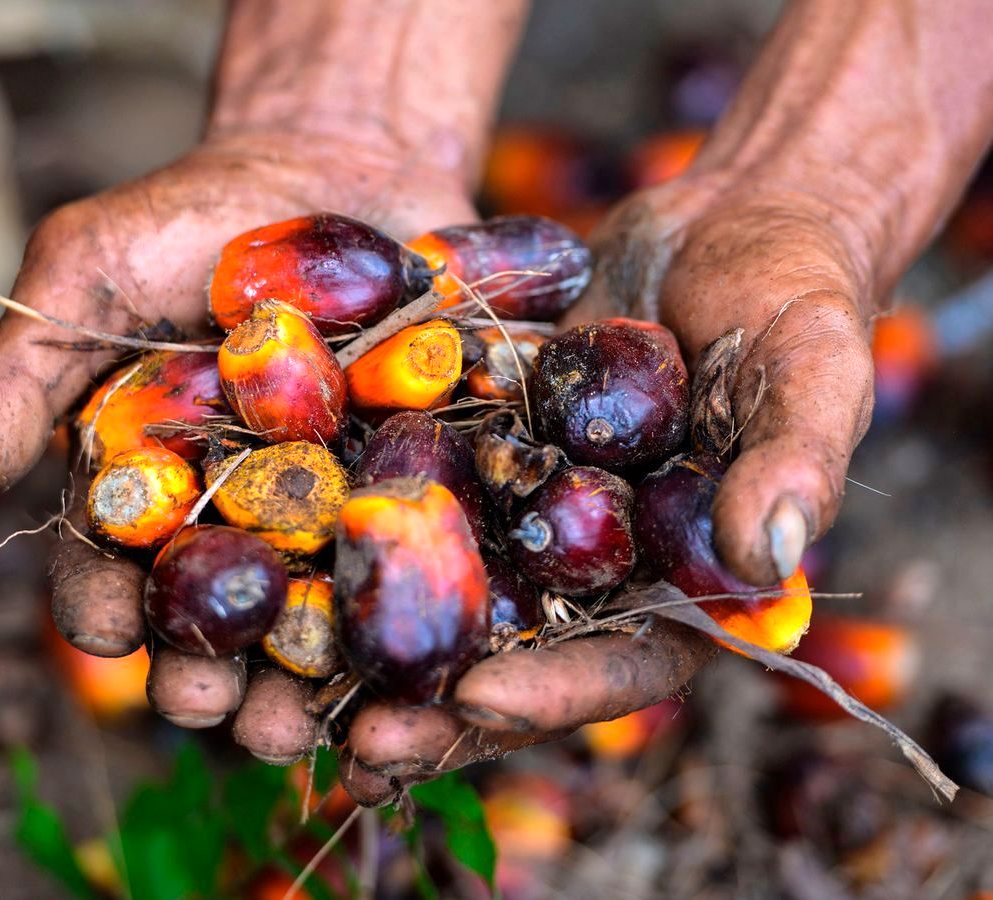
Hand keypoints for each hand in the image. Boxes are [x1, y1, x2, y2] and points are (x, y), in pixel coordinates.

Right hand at [0, 129, 476, 725]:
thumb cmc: (194, 217)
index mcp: (141, 479)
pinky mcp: (408, 488)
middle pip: (209, 615)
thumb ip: (19, 372)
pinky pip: (405, 561)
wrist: (337, 163)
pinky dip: (400, 611)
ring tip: (299, 719)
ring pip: (307, 616)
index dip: (102, 604)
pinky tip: (403, 655)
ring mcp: (324, 506)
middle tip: (210, 704)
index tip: (109, 631)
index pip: (106, 563)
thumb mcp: (88, 272)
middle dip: (202, 668)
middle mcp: (229, 512)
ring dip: (298, 678)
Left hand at [337, 0, 992, 802]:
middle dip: (437, 707)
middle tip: (357, 741)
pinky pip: (416, 496)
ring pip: (447, 594)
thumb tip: (764, 562)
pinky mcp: (478, 452)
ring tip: (294, 680)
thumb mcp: (812, 367)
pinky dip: (361, 526)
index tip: (477, 703)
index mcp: (680, 583)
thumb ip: (795, 462)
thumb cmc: (793, 296)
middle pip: (514, 657)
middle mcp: (595, 565)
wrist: (724, 219)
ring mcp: (529, 512)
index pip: (621, 664)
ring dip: (376, 640)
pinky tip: (284, 547)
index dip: (553, 693)